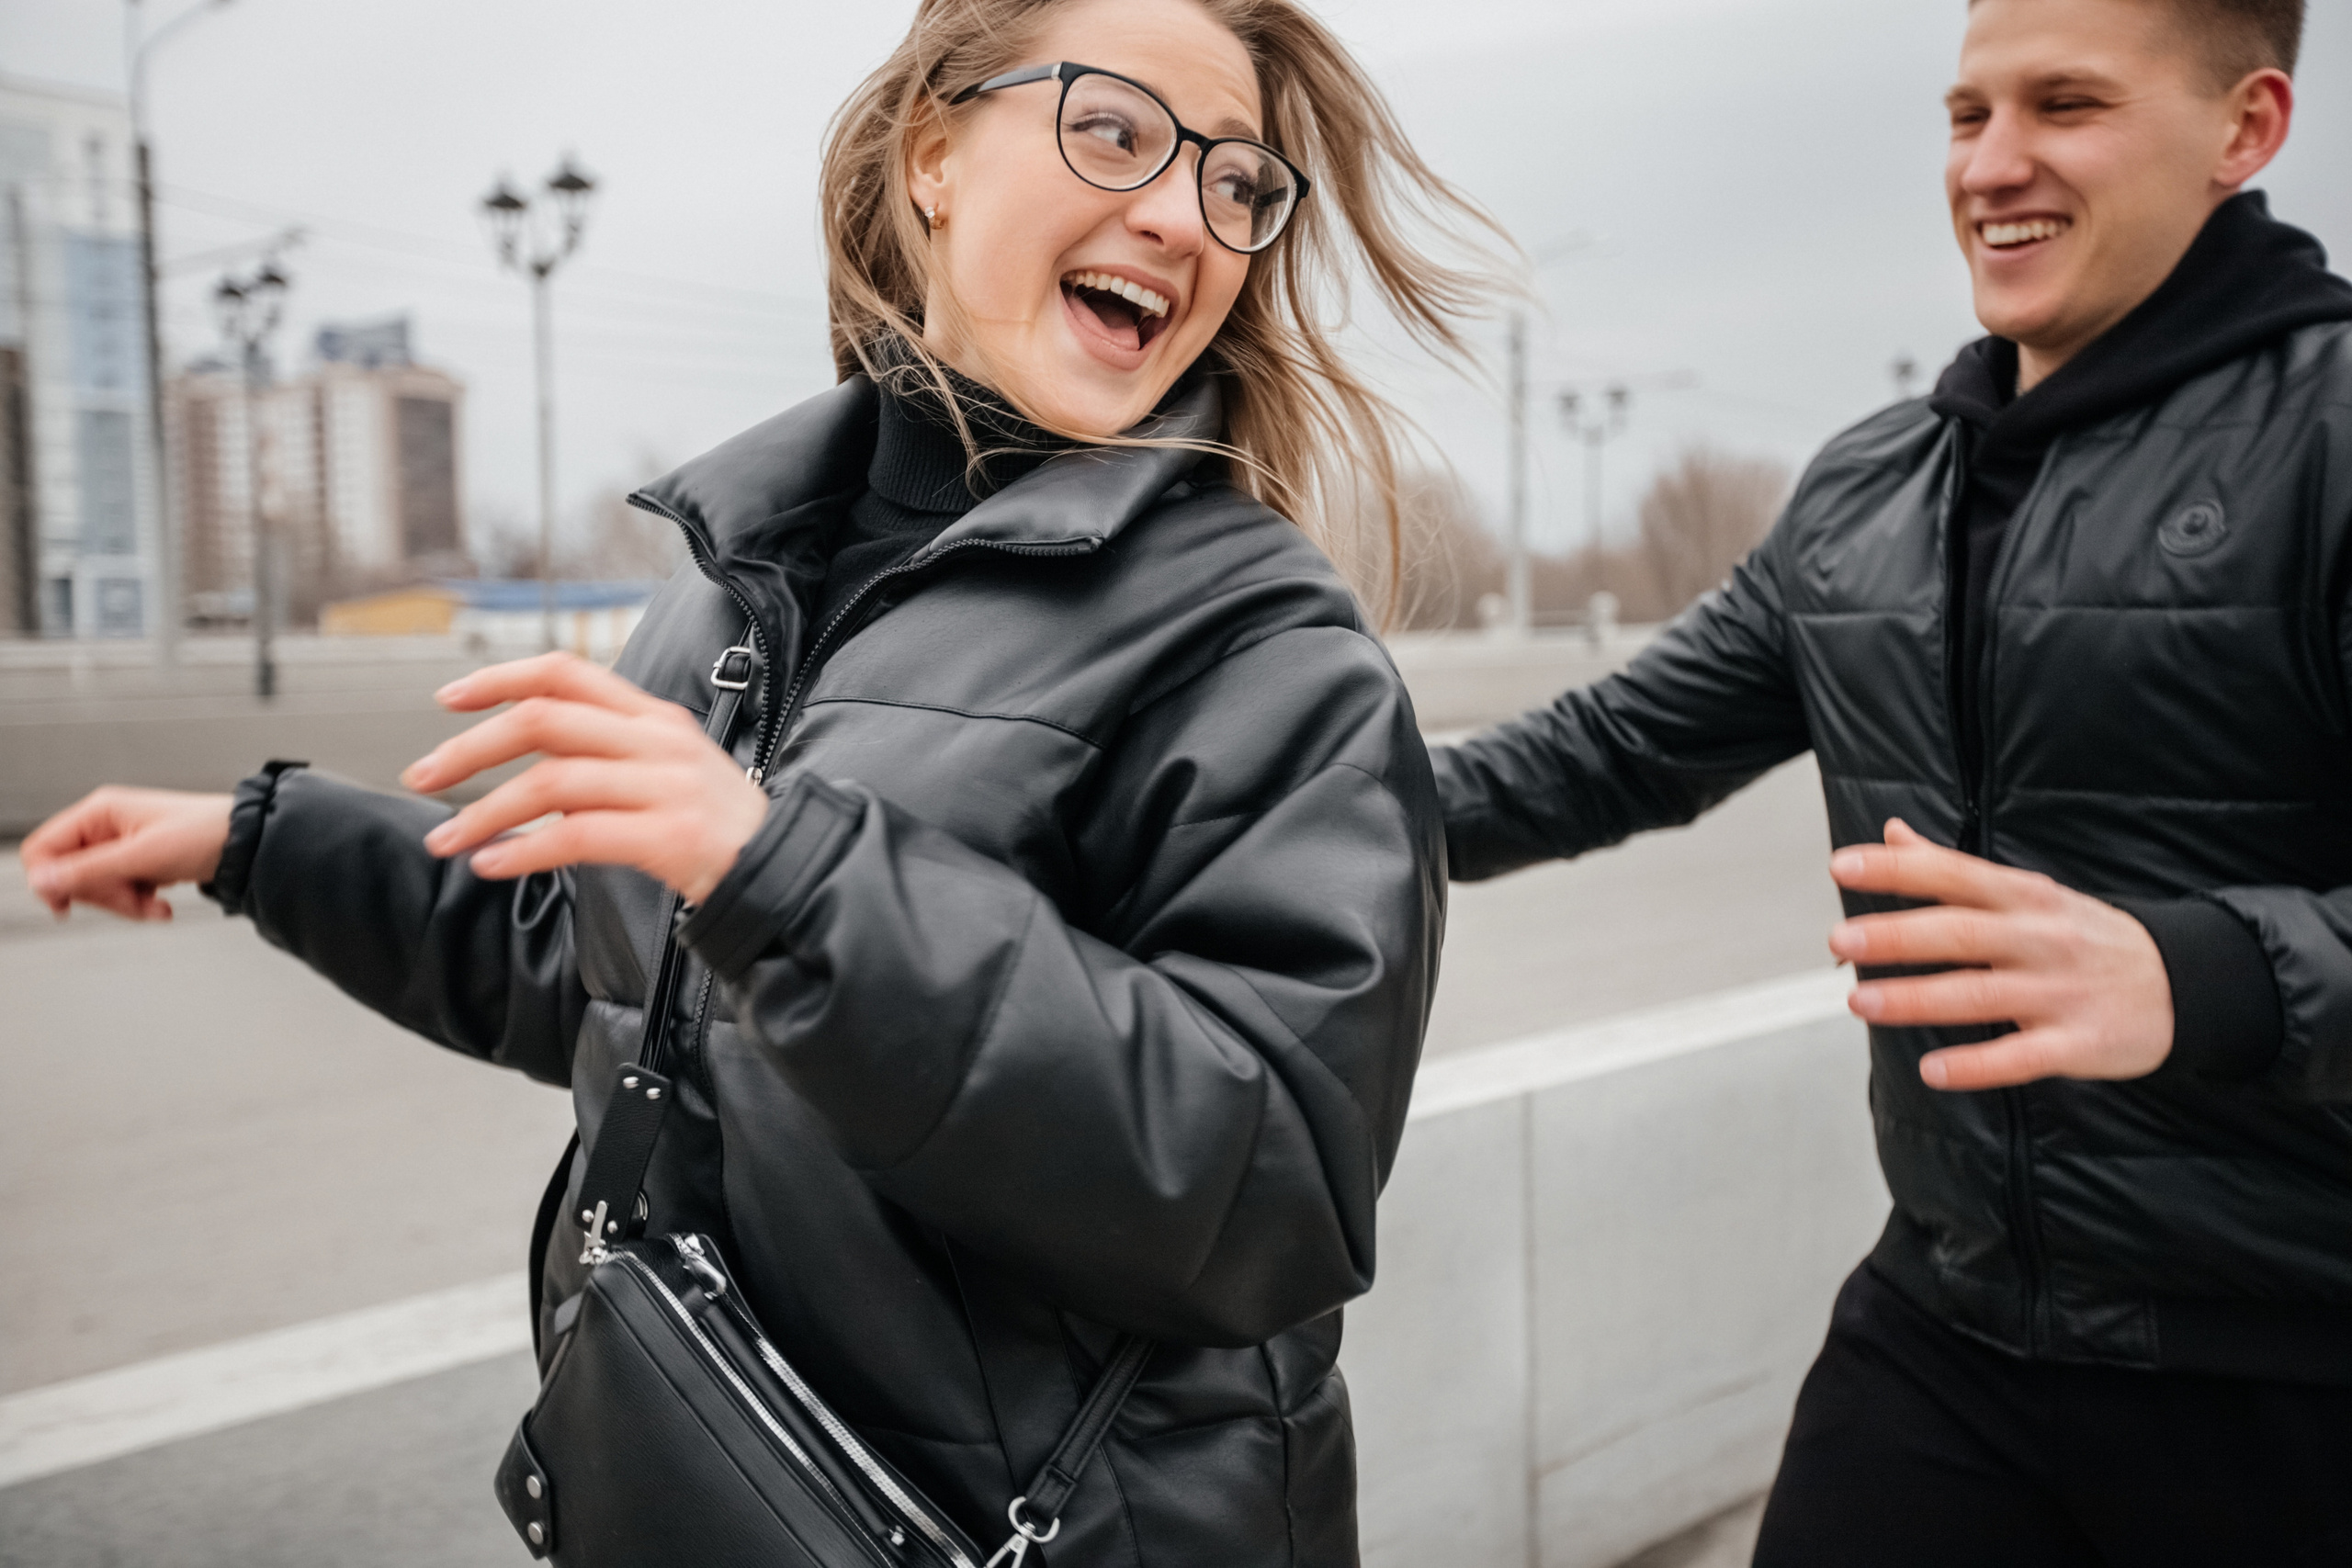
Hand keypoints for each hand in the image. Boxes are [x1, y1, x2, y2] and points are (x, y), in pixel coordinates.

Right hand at [21, 786, 234, 921]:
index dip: (50, 879)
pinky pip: (122, 891)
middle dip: (103, 896)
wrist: (249, 843)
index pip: (45, 848)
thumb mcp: (142, 857)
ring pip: (98, 888)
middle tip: (133, 900)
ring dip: (126, 903)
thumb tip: (42, 882)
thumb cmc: (205, 835)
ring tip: (155, 905)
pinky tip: (162, 905)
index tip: (67, 905)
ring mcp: (124, 845)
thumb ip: (89, 871)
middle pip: (71, 874)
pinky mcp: (141, 862)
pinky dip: (140, 903)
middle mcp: (108, 825)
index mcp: (100, 812)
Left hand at [400, 652, 769, 904]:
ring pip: (551, 783)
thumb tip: (530, 770)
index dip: (501, 678)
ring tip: (447, 840)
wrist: (784, 869)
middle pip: (543, 721)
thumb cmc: (718, 827)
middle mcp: (657, 740)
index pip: (566, 672)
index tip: (450, 698)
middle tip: (424, 777)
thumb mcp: (666, 770)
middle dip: (470, 749)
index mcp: (653, 716)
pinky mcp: (669, 835)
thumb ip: (606, 757)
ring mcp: (665, 786)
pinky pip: (576, 837)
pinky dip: (523, 851)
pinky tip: (493, 864)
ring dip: (484, 812)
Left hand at [1827, 819, 2172, 1091]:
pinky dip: (1976, 1066)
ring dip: (1917, 999)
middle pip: (1960, 933)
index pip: (1952, 874)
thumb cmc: (2082, 936)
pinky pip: (2021, 1058)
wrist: (2185, 984)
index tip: (1841, 867)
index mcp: (2023, 897)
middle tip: (1840, 939)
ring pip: (1981, 994)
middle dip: (1897, 935)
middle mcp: (2039, 939)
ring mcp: (2060, 992)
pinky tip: (1933, 1071)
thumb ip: (1952, 868)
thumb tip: (1891, 833)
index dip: (1896, 869)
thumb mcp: (2027, 892)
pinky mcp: (2079, 1043)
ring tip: (1860, 1002)